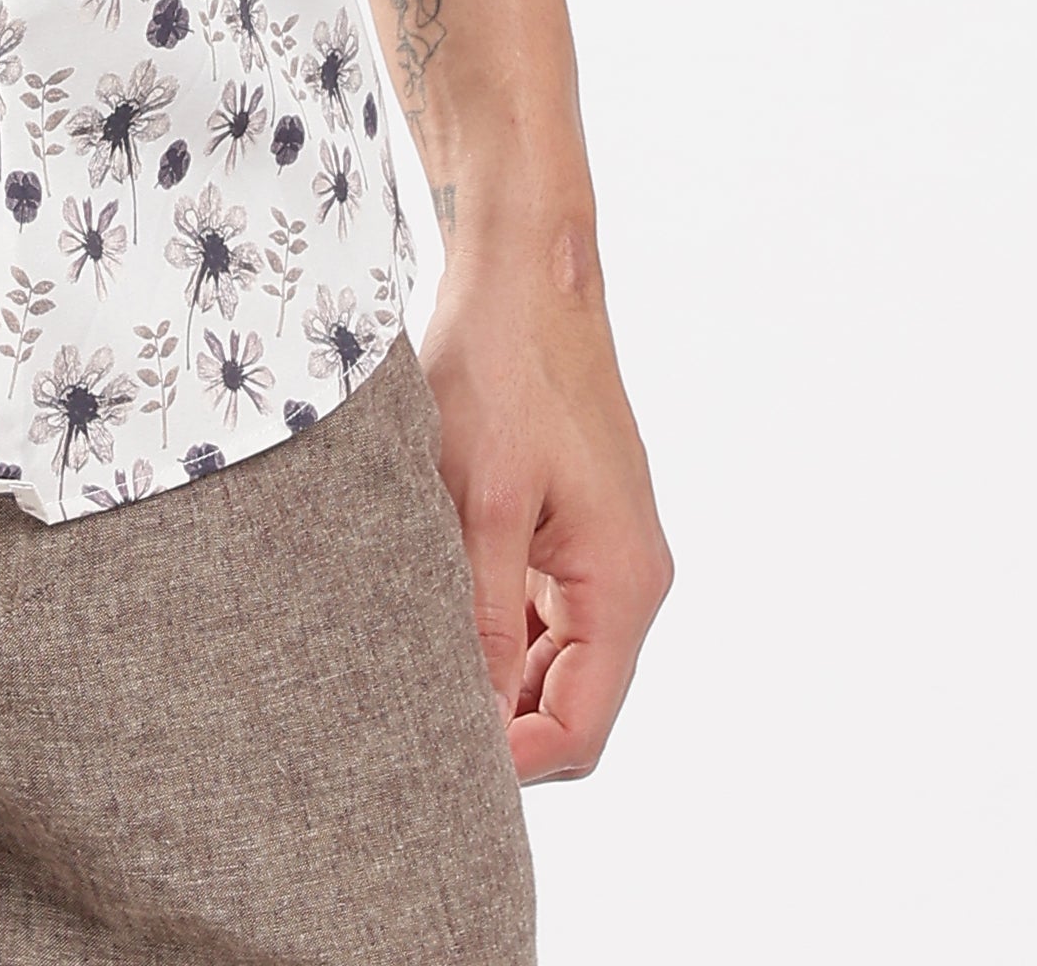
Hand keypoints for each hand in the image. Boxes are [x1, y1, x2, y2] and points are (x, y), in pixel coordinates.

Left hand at [419, 236, 673, 783]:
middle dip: (501, 723)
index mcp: (622, 584)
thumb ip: (484, 618)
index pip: (580, 729)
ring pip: (553, 663)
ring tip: (412, 657)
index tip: (433, 758)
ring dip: (494, 672)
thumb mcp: (477, 502)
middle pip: (571, 705)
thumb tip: (471, 719)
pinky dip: (497, 626)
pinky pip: (543, 612)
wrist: (523, 276)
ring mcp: (604, 556)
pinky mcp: (576, 530)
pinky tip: (436, 607)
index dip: (510, 759)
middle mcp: (628, 581)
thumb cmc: (500, 372)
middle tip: (408, 717)